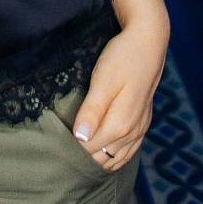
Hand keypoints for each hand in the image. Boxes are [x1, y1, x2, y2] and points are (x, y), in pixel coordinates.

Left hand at [70, 18, 168, 171]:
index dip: (71, 149)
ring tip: (75, 154)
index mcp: (120, 125)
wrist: (148, 43)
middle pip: (102, 158)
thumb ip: (92, 111)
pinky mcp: (142, 123)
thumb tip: (80, 138)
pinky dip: (113, 157)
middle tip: (60, 149)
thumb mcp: (103, 80)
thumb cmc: (122, 58)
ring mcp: (139, 129)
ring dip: (97, 160)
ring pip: (115, 159)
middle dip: (82, 158)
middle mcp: (132, 133)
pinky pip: (127, 152)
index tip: (54, 143)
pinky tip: (100, 152)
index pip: (89, 150)